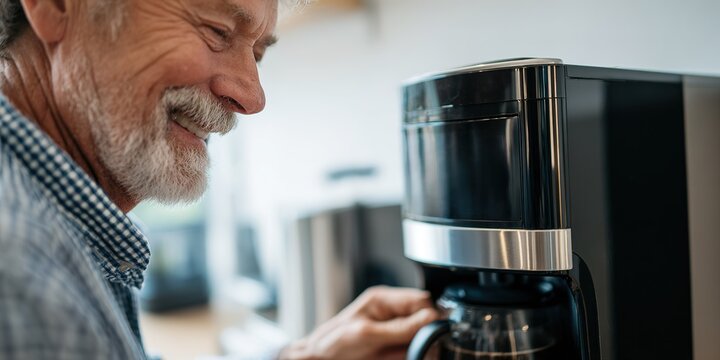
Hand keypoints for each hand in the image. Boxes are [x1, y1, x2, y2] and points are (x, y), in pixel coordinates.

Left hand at [279, 286, 437, 359]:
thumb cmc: (332, 345)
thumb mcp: (367, 334)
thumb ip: (400, 327)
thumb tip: (431, 318)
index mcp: (383, 301)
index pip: (419, 300)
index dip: (431, 313)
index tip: (436, 328)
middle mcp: (391, 314)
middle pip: (424, 318)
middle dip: (428, 332)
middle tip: (426, 345)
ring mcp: (394, 333)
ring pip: (423, 336)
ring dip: (424, 346)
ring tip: (414, 352)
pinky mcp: (395, 350)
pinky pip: (414, 351)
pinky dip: (416, 354)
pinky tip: (414, 355)